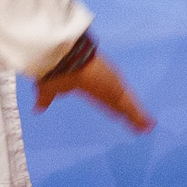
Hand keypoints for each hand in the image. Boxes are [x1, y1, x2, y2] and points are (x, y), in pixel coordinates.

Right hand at [34, 48, 154, 131]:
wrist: (65, 60)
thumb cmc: (57, 70)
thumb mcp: (48, 88)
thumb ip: (45, 99)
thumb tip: (38, 109)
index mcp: (88, 82)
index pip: (102, 97)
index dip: (111, 106)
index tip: (118, 114)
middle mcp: (104, 84)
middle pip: (118, 102)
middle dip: (128, 112)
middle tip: (138, 122)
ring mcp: (113, 89)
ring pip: (128, 106)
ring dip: (136, 117)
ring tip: (146, 126)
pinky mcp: (118, 95)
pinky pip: (131, 109)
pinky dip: (140, 118)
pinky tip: (148, 126)